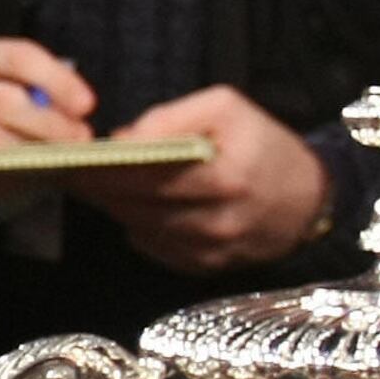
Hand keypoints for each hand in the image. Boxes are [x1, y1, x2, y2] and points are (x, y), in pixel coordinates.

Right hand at [0, 38, 94, 208]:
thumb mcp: (19, 88)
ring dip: (27, 154)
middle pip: (2, 100)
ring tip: (57, 162)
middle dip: (50, 123)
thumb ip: (44, 95)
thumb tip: (78, 120)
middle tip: (80, 141)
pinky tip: (24, 180)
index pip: (18, 57)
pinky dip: (2, 182)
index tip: (87, 106)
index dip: (56, 81)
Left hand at [76, 85, 329, 274]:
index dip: (104, 169)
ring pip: (140, 229)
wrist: (310, 199)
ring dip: (115, 208)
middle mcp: (218, 222)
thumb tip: (121, 140)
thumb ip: (172, 118)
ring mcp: (212, 252)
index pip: (148, 176)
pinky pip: (154, 248)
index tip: (72, 158)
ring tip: (93, 185)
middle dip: (99, 190)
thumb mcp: (227, 109)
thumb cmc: (264, 145)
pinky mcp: (206, 269)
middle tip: (69, 171)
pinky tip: (129, 206)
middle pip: (137, 207)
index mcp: (226, 178)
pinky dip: (138, 227)